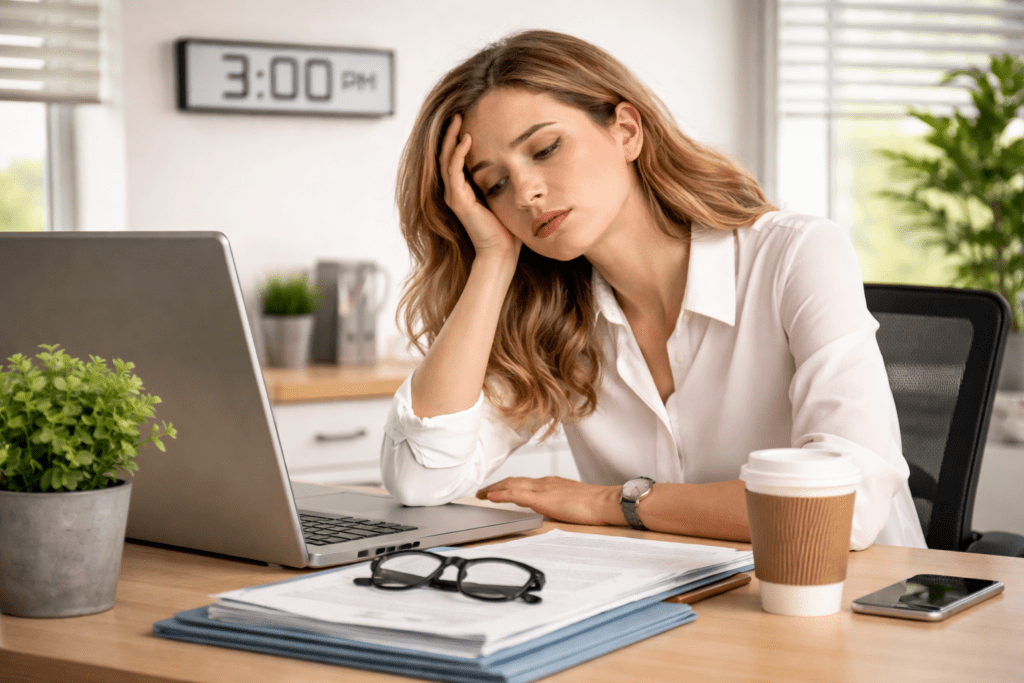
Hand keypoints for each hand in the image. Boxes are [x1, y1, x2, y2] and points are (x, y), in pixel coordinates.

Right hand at [438, 114, 521, 262]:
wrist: (502, 253)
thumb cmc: (507, 230)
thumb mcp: (506, 199)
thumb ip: (505, 183)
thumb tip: (521, 166)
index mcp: (464, 192)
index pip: (455, 160)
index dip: (457, 141)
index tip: (466, 122)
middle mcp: (456, 192)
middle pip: (446, 156)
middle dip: (450, 134)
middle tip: (457, 114)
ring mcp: (455, 196)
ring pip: (446, 160)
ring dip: (451, 138)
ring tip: (457, 120)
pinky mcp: (459, 200)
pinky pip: (454, 171)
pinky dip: (459, 153)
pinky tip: (467, 139)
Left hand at [476, 476, 622, 525]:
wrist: (606, 502)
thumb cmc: (596, 505)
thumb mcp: (572, 502)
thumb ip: (560, 503)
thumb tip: (554, 509)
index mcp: (552, 484)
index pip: (524, 482)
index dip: (508, 485)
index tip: (497, 489)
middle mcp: (545, 482)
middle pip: (514, 481)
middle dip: (497, 486)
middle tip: (481, 492)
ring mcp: (543, 489)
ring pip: (512, 484)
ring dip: (494, 489)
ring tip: (480, 494)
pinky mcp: (542, 498)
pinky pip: (516, 494)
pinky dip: (501, 494)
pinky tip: (489, 497)